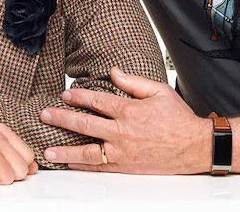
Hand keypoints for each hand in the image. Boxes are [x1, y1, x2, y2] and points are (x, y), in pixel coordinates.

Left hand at [40, 67, 210, 173]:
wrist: (194, 146)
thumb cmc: (179, 119)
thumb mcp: (158, 91)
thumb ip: (133, 81)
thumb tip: (113, 72)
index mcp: (129, 111)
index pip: (96, 101)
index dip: (78, 96)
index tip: (65, 94)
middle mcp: (122, 132)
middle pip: (84, 125)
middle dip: (62, 119)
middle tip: (45, 116)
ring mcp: (122, 152)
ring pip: (87, 151)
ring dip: (65, 151)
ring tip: (47, 151)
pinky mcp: (126, 166)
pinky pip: (100, 167)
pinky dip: (83, 166)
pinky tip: (70, 165)